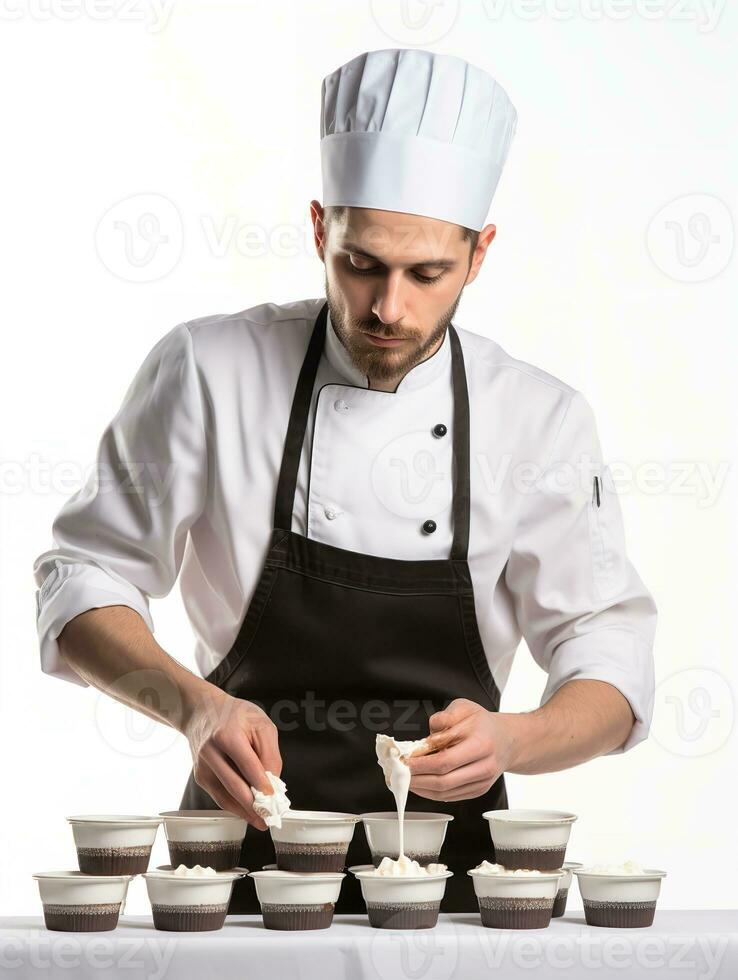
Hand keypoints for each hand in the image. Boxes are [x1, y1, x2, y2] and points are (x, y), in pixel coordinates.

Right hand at [182, 685, 281, 829]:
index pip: (248, 765)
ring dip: (243, 812)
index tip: (275, 799)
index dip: (262, 785)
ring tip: (260, 821)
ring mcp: (202, 766)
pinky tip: (247, 812)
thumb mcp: (260, 724)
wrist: (201, 711)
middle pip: (234, 786)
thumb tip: (273, 781)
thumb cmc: (234, 715)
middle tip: (269, 819)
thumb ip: (269, 752)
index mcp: (227, 735)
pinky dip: (233, 806)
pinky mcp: (199, 776)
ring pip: (224, 796)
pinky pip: (218, 796)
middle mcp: (210, 752)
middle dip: (253, 806)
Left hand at [406, 699, 515, 801]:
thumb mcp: (464, 707)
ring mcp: (482, 782)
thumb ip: (445, 717)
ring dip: (421, 789)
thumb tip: (430, 732)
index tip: (403, 759)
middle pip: (444, 780)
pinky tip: (419, 784)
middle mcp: (484, 766)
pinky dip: (431, 793)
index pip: (446, 760)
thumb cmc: (482, 722)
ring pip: (446, 793)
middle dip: (417, 779)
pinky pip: (450, 797)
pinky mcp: (478, 790)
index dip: (421, 763)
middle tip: (398, 773)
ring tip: (404, 780)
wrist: (507, 740)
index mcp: (481, 743)